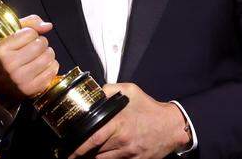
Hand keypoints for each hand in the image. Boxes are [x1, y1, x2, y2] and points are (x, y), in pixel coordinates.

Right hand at [0, 15, 58, 109]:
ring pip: (49, 57)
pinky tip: (43, 66)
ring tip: (40, 56)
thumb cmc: (9, 55)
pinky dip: (51, 65)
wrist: (1, 83)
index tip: (25, 39)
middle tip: (36, 47)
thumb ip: (29, 23)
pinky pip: (53, 69)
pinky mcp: (32, 89)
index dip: (31, 33)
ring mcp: (21, 79)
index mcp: (1, 49)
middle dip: (41, 42)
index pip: (30, 32)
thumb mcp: (11, 35)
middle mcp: (9, 65)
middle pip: (40, 44)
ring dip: (48, 53)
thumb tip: (48, 26)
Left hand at [67, 83, 190, 158]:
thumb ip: (109, 89)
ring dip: (91, 158)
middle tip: (70, 154)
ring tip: (82, 155)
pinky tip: (100, 156)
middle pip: (95, 153)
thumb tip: (92, 92)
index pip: (93, 138)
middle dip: (80, 155)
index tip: (68, 149)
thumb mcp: (130, 91)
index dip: (78, 147)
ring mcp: (129, 153)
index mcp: (118, 123)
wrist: (172, 126)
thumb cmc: (150, 108)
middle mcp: (122, 140)